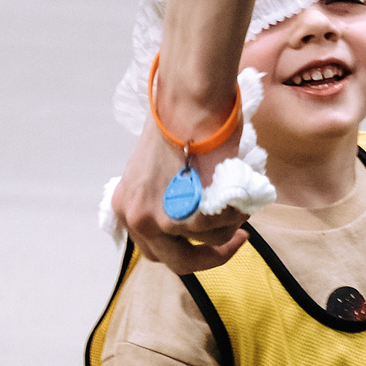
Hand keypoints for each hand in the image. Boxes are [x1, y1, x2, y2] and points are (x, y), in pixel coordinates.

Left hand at [113, 126, 250, 273]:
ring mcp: (154, 219)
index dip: (188, 248)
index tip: (211, 241)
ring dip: (229, 225)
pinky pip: (216, 230)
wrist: (187, 104)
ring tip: (240, 203)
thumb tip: (194, 214)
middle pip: (176, 261)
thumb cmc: (180, 123)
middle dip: (211, 256)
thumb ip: (166, 197)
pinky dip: (234, 216)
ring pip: (204, 242)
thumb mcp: (157, 169)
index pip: (156, 248)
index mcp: (125, 206)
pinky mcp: (178, 216)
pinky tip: (240, 199)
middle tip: (235, 239)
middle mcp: (133, 217)